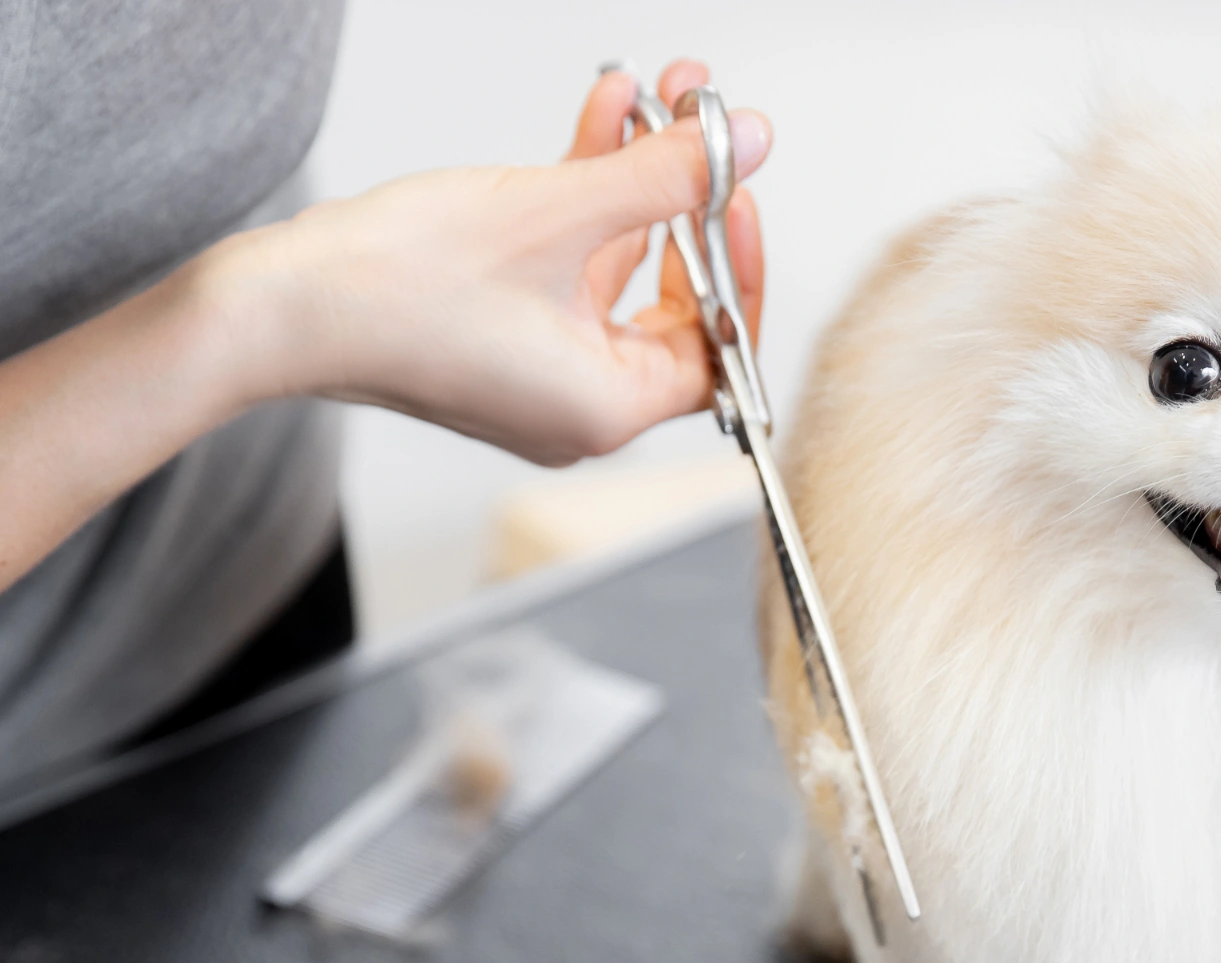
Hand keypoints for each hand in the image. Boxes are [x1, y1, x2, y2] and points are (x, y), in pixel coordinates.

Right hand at [217, 59, 768, 465]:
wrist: (275, 305)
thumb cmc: (396, 290)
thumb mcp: (556, 214)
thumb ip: (664, 179)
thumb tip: (745, 143)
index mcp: (608, 410)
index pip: (716, 350)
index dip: (735, 268)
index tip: (735, 196)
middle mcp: (578, 405)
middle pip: (668, 301)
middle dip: (683, 202)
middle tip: (700, 129)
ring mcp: (536, 371)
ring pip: (612, 267)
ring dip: (631, 178)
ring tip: (652, 95)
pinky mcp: (496, 334)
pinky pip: (563, 263)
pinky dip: (580, 196)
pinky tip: (599, 115)